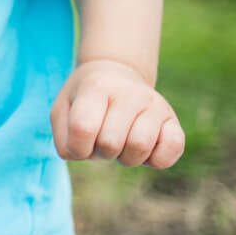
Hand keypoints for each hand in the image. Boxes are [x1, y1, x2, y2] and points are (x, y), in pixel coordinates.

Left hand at [51, 59, 184, 168]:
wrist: (116, 75)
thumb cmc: (85, 100)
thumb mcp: (62, 112)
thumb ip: (63, 139)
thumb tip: (81, 154)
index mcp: (96, 87)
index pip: (82, 129)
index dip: (77, 147)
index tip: (79, 140)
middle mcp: (129, 93)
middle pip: (110, 144)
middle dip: (101, 152)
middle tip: (102, 137)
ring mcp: (154, 104)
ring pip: (139, 147)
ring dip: (126, 158)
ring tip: (122, 141)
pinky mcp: (172, 119)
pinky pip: (173, 148)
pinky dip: (156, 159)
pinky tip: (146, 150)